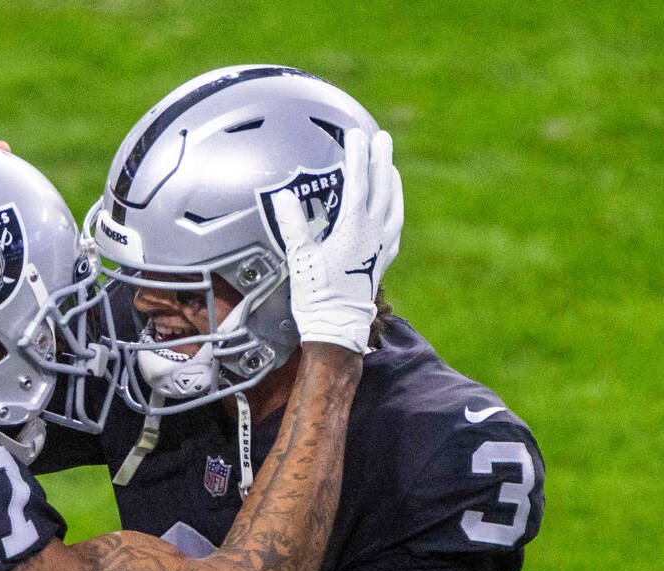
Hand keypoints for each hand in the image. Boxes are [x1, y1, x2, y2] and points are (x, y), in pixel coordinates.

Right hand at [272, 127, 402, 354]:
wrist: (338, 327)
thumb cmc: (316, 295)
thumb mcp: (300, 259)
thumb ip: (294, 225)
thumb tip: (284, 196)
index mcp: (353, 227)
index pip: (358, 181)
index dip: (356, 155)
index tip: (354, 134)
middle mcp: (373, 233)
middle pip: (382, 187)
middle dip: (381, 159)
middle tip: (381, 137)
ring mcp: (382, 247)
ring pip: (393, 205)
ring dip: (392, 182)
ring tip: (390, 166)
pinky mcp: (383, 261)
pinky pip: (395, 227)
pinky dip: (394, 211)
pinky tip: (392, 209)